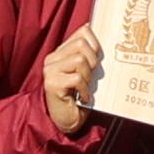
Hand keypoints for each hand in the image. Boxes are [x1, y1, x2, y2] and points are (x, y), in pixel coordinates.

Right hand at [37, 23, 103, 137]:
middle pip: (81, 43)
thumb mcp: (85, 72)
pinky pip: (77, 78)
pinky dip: (85, 90)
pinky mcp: (51, 83)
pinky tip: (83, 98)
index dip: (96, 42)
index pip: (82, 32)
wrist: (65, 121)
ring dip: (88, 77)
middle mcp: (53, 58)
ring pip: (79, 60)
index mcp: (61, 52)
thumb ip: (89, 56)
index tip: (99, 57)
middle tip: (92, 77)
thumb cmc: (78, 97)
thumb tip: (103, 35)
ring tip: (85, 88)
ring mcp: (50, 70)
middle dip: (93, 60)